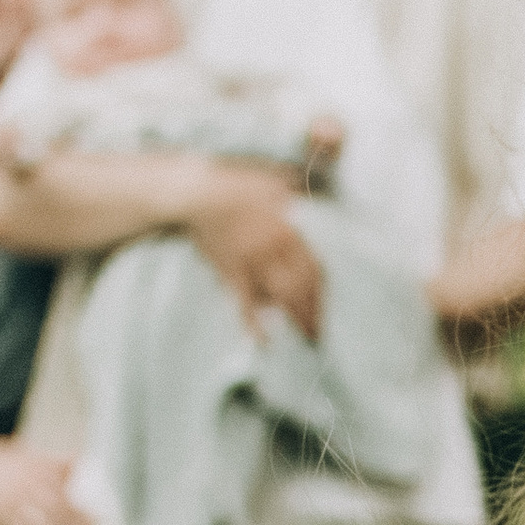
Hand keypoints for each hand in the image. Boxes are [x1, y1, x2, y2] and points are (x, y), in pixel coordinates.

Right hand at [188, 167, 324, 339]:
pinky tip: (264, 342)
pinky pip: (245, 304)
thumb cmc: (234, 185)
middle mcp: (275, 250)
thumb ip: (296, 195)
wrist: (195, 195)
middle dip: (316, 311)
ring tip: (308, 338)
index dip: (324, 289)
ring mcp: (253, 264)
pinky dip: (254, 325)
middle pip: (304, 287)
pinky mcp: (231, 274)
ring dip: (297, 319)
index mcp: (287, 230)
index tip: (329, 302)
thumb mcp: (274, 182)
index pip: (315, 266)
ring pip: (282, 298)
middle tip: (324, 331)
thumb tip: (315, 201)